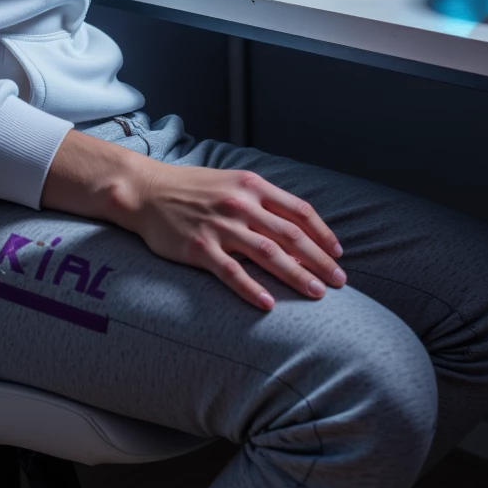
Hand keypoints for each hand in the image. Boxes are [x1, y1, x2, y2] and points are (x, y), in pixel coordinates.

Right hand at [132, 161, 344, 310]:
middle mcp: (240, 204)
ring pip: (267, 254)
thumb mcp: (233, 183)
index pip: (299, 211)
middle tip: (340, 282)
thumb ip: (263, 203)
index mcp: (253, 186)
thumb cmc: (193, 189)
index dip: (322, 233)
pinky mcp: (199, 248)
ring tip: (317, 293)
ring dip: (296, 275)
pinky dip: (252, 289)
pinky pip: (231, 273)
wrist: (147, 191)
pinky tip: (269, 304)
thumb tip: (296, 233)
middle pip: (290, 235)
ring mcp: (220, 226)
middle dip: (320, 260)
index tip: (338, 254)